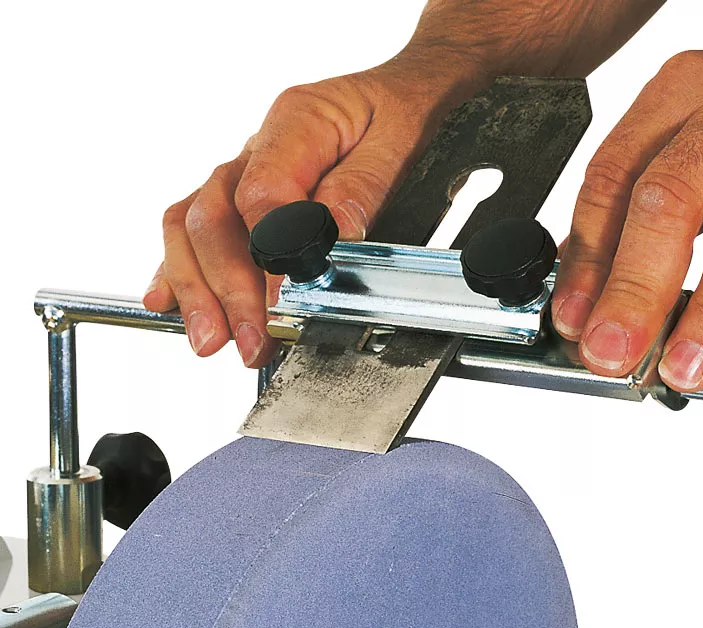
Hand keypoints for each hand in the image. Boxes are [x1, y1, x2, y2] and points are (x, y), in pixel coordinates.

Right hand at [143, 57, 479, 366]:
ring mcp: (244, 169)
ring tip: (210, 339)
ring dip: (197, 287)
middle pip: (216, 216)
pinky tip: (168, 301)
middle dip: (226, 287)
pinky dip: (179, 266)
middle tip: (247, 339)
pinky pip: (195, 226)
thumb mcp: (399, 140)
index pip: (262, 192)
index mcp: (298, 121)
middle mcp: (260, 145)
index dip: (268, 253)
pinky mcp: (243, 193)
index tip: (280, 300)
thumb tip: (332, 232)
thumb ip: (361, 186)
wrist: (407, 88)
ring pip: (194, 225)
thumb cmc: (401, 111)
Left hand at [551, 37, 702, 391]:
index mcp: (678, 91)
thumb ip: (631, 209)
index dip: (588, 259)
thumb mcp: (686, 140)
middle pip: (672, 200)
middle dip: (635, 289)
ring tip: (685, 366)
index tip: (574, 320)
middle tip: (613, 349)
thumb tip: (582, 294)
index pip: (613, 178)